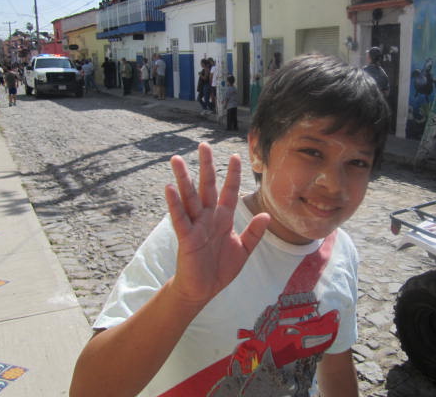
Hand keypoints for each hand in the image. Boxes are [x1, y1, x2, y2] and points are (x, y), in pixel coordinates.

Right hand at [165, 142, 269, 305]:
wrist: (204, 290)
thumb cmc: (221, 269)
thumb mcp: (244, 250)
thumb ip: (254, 233)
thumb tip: (266, 215)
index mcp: (223, 218)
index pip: (229, 190)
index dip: (233, 174)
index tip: (236, 155)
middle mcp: (208, 217)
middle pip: (207, 186)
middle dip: (206, 166)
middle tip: (203, 145)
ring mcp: (196, 225)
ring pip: (189, 197)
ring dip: (184, 178)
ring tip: (177, 160)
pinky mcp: (186, 237)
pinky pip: (180, 218)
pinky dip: (174, 203)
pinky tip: (169, 188)